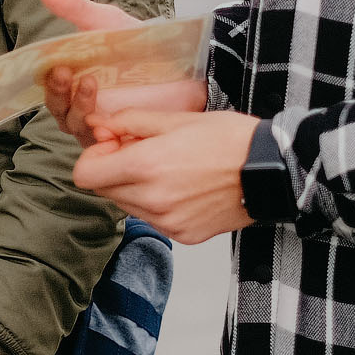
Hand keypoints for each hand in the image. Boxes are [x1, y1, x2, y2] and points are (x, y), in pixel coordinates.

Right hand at [32, 0, 207, 144]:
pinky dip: (101, 131)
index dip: (46, 81)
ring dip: (78, 107)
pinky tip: (108, 117)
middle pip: (58, 110)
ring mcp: (103, 124)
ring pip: (76, 126)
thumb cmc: (141, 44)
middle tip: (64, 73)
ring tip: (91, 82)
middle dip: (57, 94)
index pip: (49, 88)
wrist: (184, 65)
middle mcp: (83, 106)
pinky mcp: (122, 138)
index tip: (53, 64)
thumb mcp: (105, 21)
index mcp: (73, 81)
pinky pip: (103, 142)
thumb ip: (71, 5)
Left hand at [71, 108, 260, 243]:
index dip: (94, 156)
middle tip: (143, 152)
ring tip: (168, 169)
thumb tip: (97, 123)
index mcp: (145, 166)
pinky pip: (153, 220)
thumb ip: (129, 122)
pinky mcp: (182, 235)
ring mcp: (167, 222)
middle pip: (104, 190)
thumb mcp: (176, 118)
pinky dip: (158, 204)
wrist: (270, 171)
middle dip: (114, 170)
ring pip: (127, 206)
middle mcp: (152, 200)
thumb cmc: (228, 139)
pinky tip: (183, 188)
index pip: (85, 175)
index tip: (114, 144)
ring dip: (135, 188)